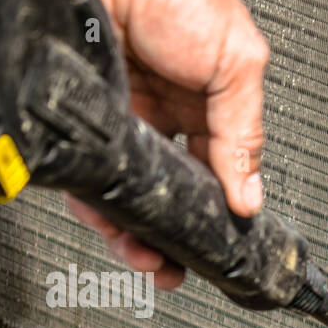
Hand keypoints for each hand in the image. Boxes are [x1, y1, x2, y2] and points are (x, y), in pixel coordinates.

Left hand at [67, 0, 269, 289]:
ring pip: (123, 190)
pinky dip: (95, 205)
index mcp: (202, 99)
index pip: (213, 172)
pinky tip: (112, 222)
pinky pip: (83, 172)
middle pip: (163, 189)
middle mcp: (154, 111)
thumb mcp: (238, 62)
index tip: (215, 247)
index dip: (213, 213)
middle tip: (174, 266)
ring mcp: (113, 115)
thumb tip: (251, 197)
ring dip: (133, 231)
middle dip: (169, 234)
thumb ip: (246, 134)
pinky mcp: (76, 116)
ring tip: (146, 257)